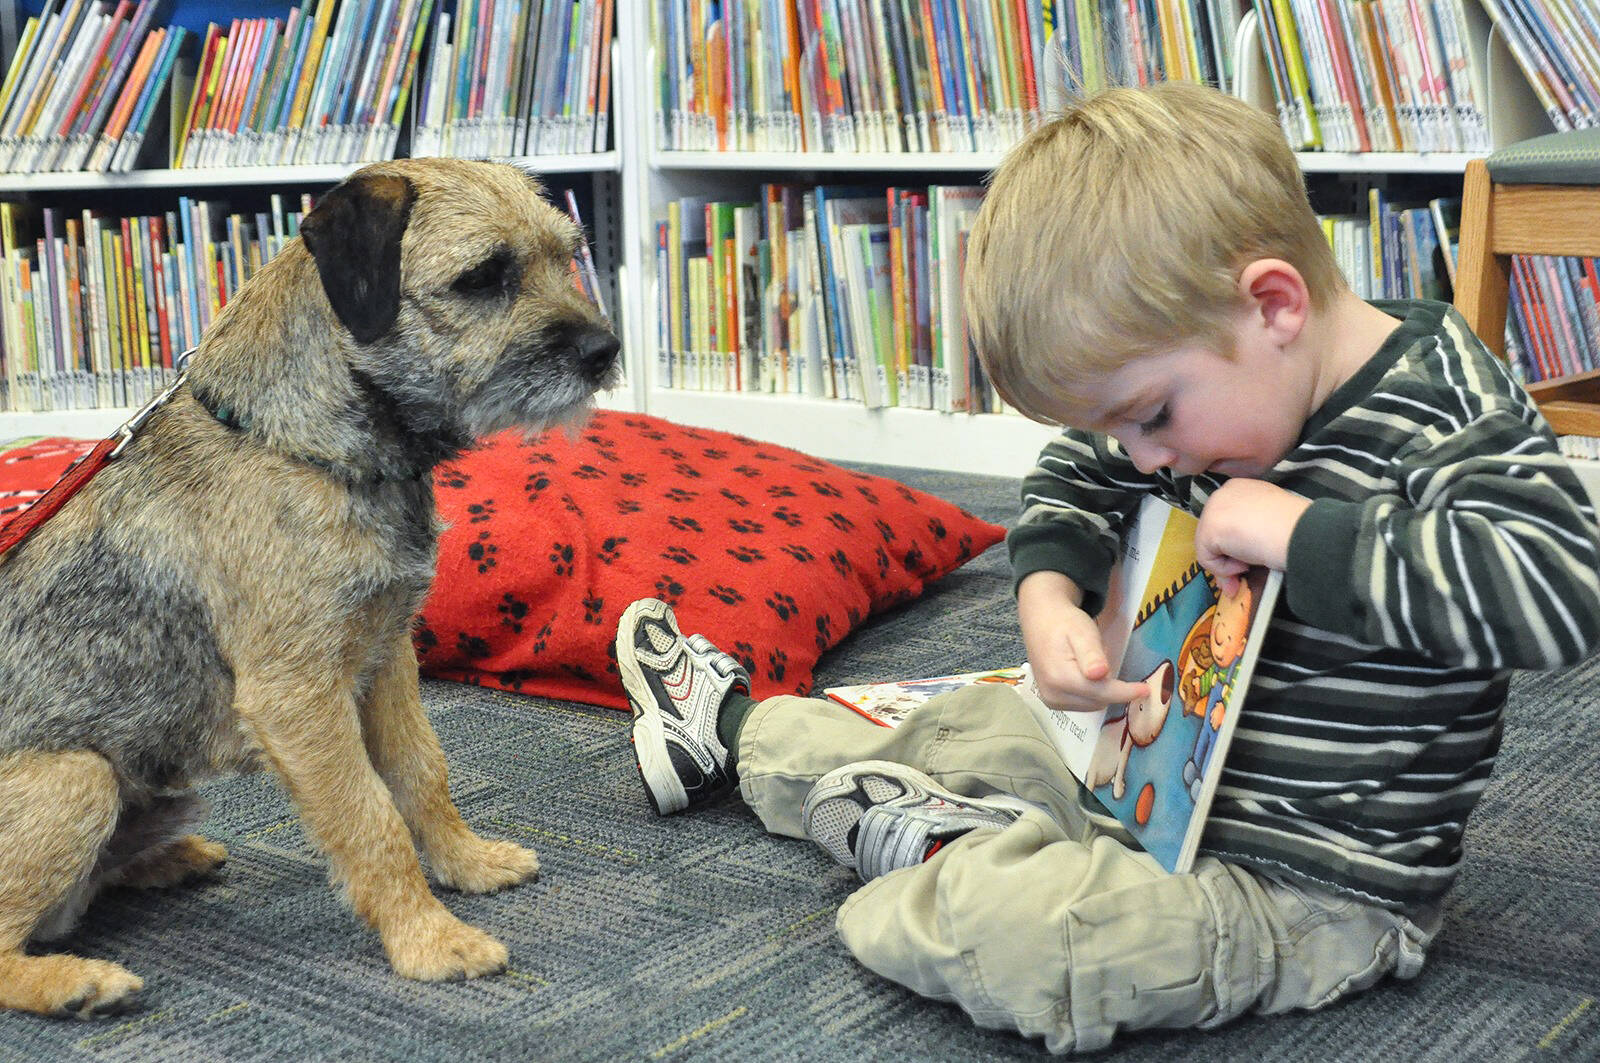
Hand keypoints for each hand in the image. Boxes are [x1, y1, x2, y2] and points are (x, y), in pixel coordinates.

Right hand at [1017, 570, 1150, 711]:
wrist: (1042, 620)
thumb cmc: (1064, 622)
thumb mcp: (1082, 632)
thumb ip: (1091, 654)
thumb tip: (1099, 674)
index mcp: (1060, 677)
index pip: (1101, 692)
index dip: (1126, 692)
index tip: (1147, 690)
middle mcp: (1053, 694)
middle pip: (1098, 701)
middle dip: (1115, 691)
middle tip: (1122, 670)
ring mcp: (1051, 700)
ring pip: (1092, 706)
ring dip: (1104, 693)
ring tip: (1101, 670)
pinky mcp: (1052, 701)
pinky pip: (1083, 705)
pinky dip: (1093, 695)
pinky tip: (1091, 677)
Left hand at [1194, 479, 1310, 594]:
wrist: (1301, 531)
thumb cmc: (1295, 526)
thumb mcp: (1269, 524)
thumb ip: (1250, 535)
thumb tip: (1241, 560)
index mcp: (1240, 488)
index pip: (1226, 520)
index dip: (1234, 543)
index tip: (1248, 558)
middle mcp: (1222, 493)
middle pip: (1214, 533)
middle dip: (1227, 557)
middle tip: (1245, 573)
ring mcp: (1213, 509)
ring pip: (1208, 547)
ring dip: (1228, 564)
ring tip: (1250, 566)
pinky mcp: (1209, 529)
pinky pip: (1207, 559)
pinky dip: (1224, 569)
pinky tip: (1245, 564)